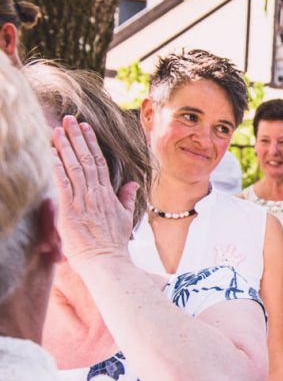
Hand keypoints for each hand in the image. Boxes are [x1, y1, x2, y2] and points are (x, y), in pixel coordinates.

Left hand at [51, 116, 136, 267]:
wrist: (107, 261)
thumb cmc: (114, 244)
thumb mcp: (126, 218)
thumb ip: (127, 198)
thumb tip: (133, 183)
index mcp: (108, 194)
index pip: (99, 162)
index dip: (91, 143)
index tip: (86, 127)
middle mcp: (96, 193)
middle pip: (86, 159)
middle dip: (77, 137)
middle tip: (69, 119)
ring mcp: (83, 200)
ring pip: (74, 167)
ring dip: (65, 147)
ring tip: (57, 130)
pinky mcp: (71, 210)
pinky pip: (63, 183)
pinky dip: (57, 167)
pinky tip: (51, 153)